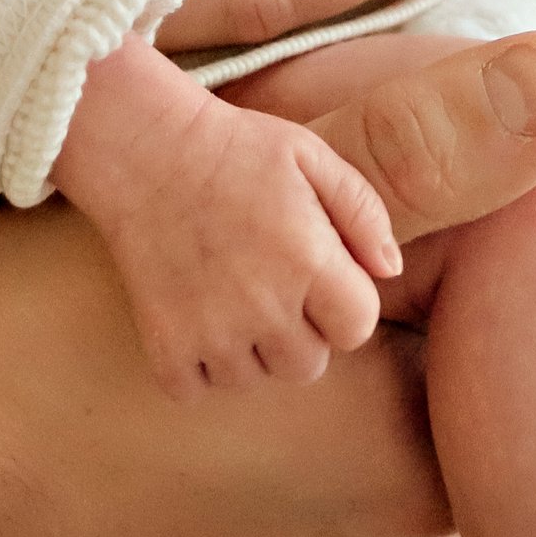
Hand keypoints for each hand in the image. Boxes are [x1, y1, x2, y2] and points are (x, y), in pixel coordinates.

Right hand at [0, 34, 535, 536]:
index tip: (469, 128)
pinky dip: (311, 381)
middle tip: (346, 168)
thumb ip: (422, 152)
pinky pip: (338, 448)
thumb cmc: (60, 351)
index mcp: (440, 471)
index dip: (532, 206)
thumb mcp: (253, 211)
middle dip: (444, 258)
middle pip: (486, 354)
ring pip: (409, 393)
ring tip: (278, 229)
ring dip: (374, 312)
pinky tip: (234, 311)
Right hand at [49, 38, 399, 395]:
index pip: (357, 328)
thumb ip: (363, 211)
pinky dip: (194, 364)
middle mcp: (265, 306)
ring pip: (253, 379)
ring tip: (229, 292)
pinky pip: (194, 389)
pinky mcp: (165, 345)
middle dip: (299, 331)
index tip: (319, 277)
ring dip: (247, 348)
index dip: (344, 305)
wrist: (143, 147)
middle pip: (308, 364)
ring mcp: (212, 332)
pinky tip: (193, 314)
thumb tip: (391, 270)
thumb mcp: (311, 156)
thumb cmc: (236, 147)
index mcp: (310, 261)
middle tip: (270, 284)